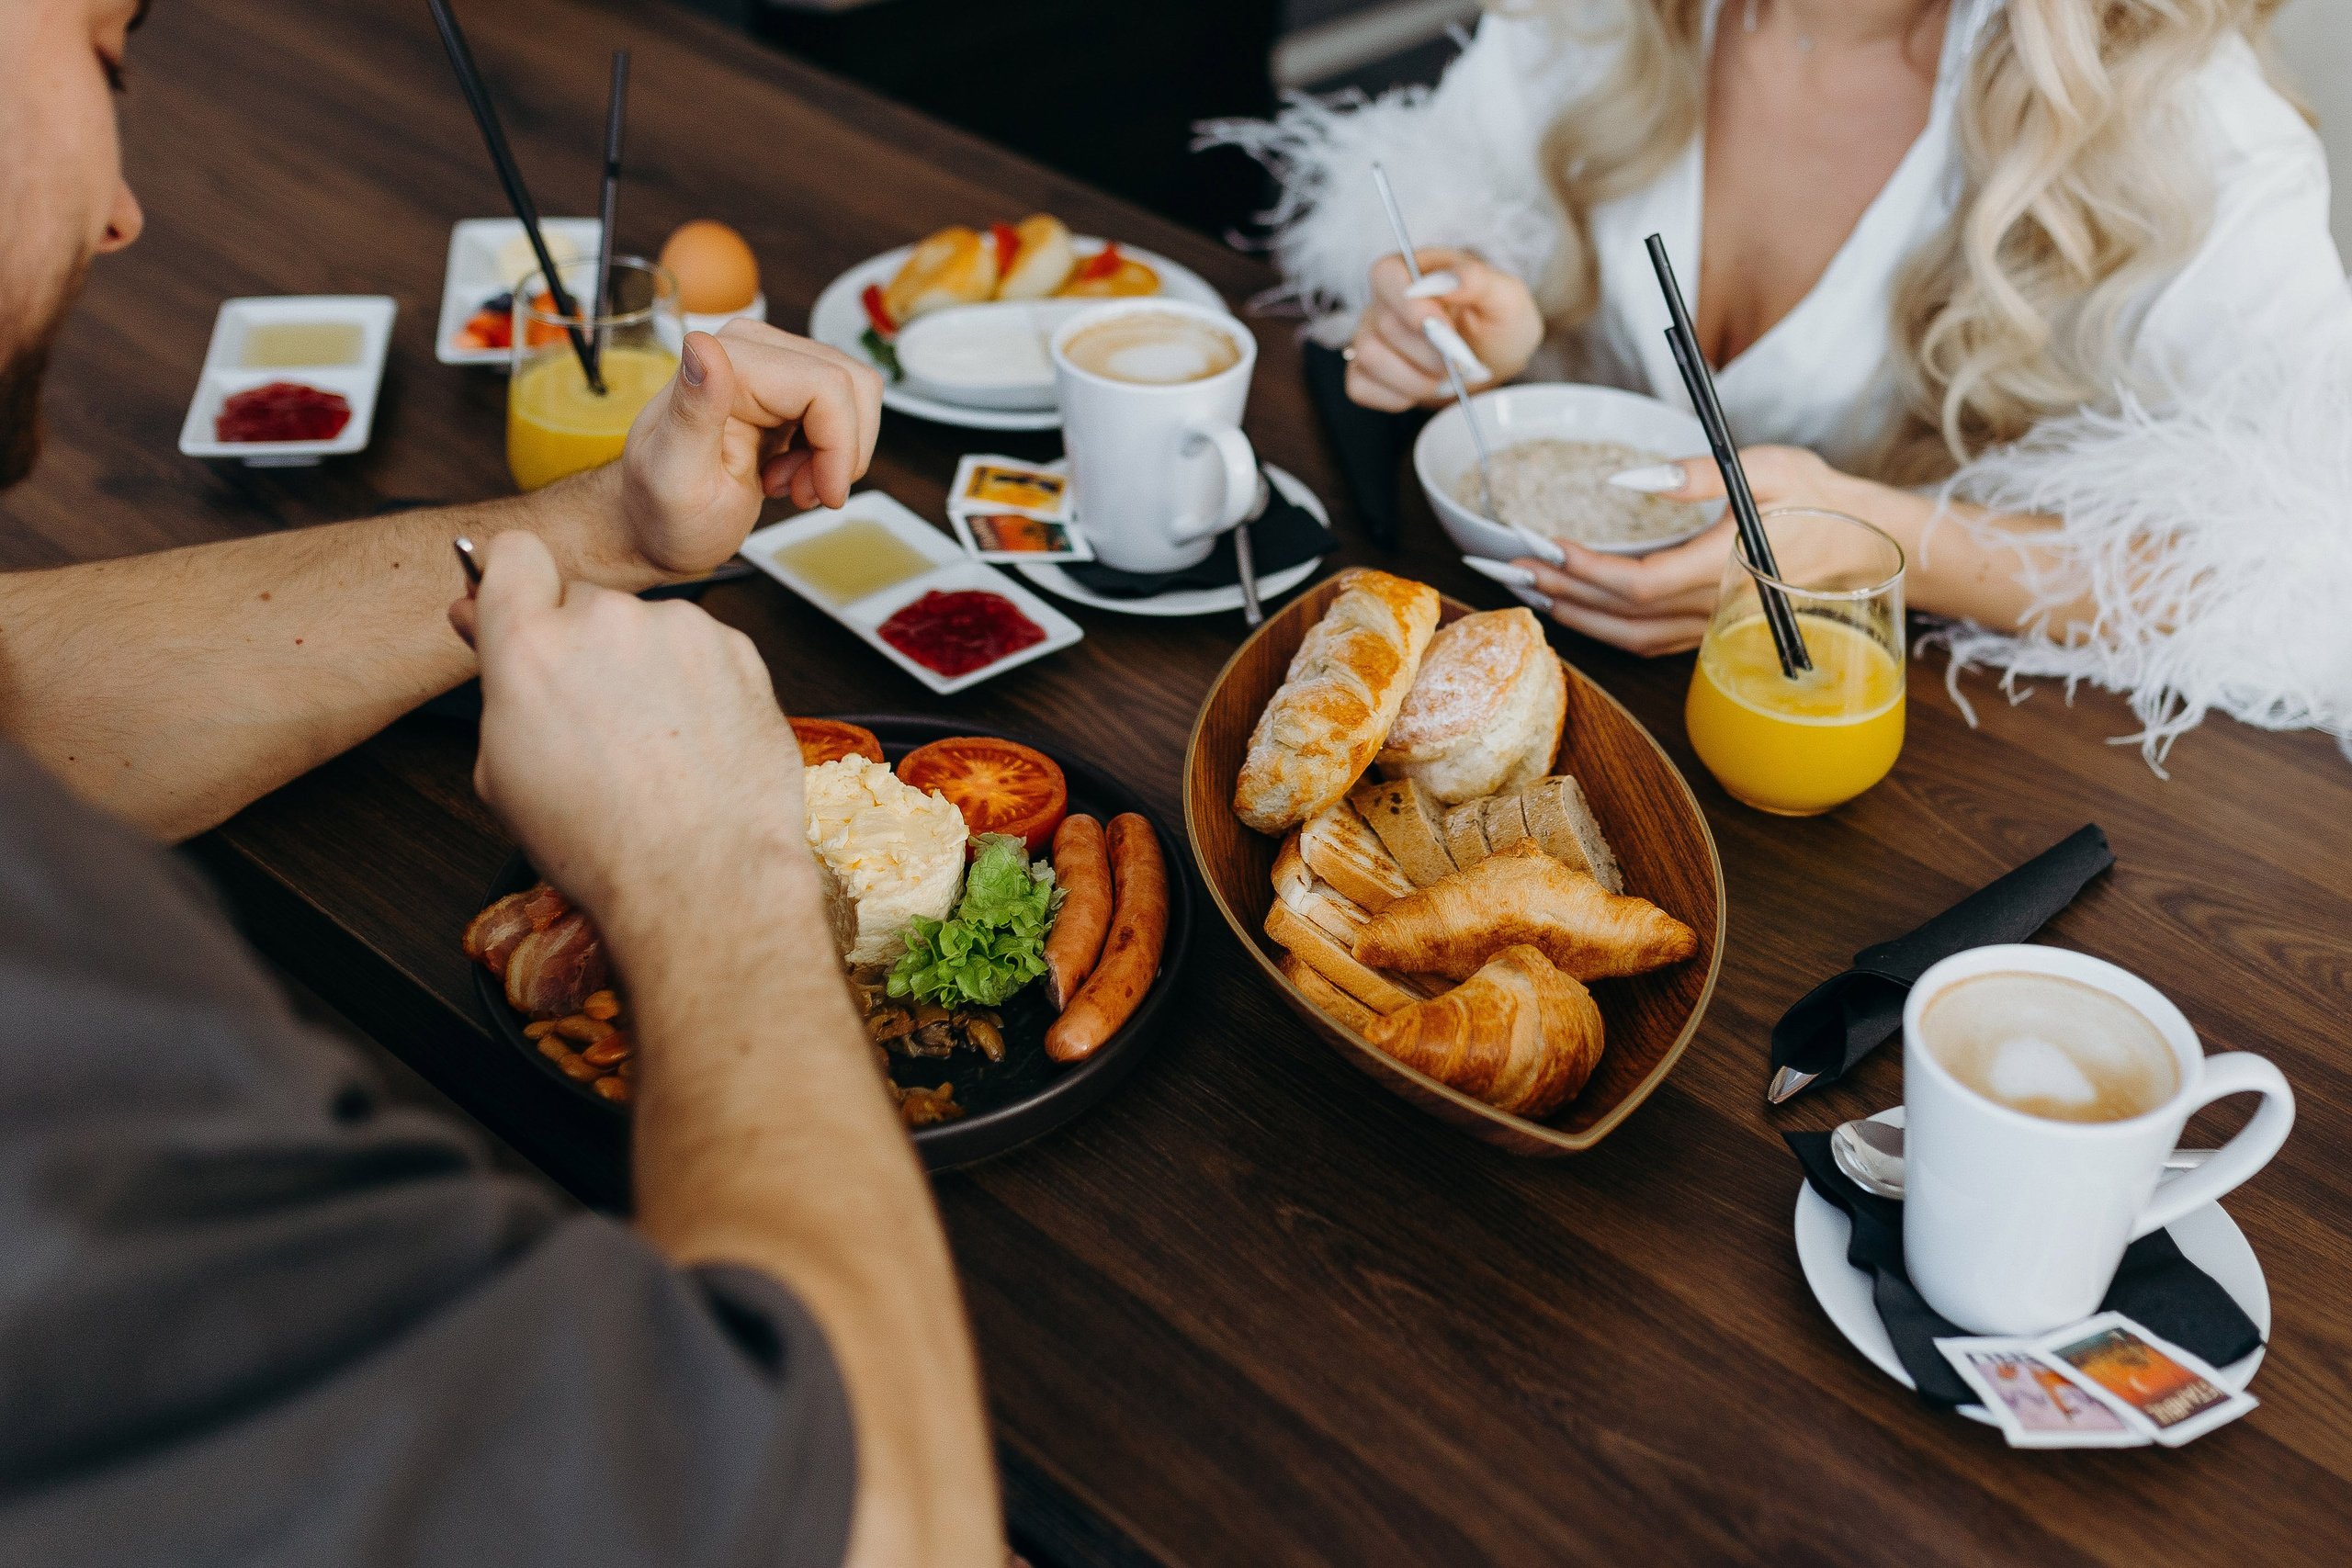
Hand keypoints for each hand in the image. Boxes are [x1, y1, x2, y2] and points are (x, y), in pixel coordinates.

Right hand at [454, 532, 807, 923]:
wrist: (703, 874)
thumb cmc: (601, 841)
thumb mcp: (504, 769)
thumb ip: (499, 682)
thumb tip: (484, 624)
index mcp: (530, 645)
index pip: (511, 554)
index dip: (516, 582)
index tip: (524, 606)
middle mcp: (607, 620)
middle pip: (584, 601)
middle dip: (584, 644)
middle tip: (594, 714)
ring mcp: (680, 628)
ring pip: (648, 628)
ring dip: (645, 666)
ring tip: (652, 745)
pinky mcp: (737, 649)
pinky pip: (701, 651)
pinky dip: (696, 684)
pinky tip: (692, 743)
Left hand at [618, 319, 883, 576]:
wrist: (657, 526)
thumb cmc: (663, 513)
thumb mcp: (674, 476)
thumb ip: (693, 411)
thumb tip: (703, 345)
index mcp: (725, 360)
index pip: (826, 387)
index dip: (839, 446)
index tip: (820, 496)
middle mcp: (751, 346)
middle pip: (850, 385)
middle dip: (841, 452)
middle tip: (798, 492)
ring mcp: (773, 362)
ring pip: (857, 393)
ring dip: (838, 453)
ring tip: (792, 484)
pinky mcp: (788, 385)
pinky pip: (846, 406)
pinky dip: (832, 451)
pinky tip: (790, 473)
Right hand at [1346, 248, 1542, 411]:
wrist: (1495, 362)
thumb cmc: (1497, 323)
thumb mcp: (1506, 298)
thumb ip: (1479, 281)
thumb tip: (1450, 280)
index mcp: (1412, 271)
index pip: (1386, 274)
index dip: (1411, 305)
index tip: (1444, 327)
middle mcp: (1383, 302)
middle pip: (1384, 325)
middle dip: (1428, 352)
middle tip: (1460, 361)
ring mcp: (1370, 337)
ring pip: (1369, 357)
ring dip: (1414, 378)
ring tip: (1444, 378)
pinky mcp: (1365, 372)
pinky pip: (1361, 387)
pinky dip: (1397, 396)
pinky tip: (1423, 387)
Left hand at [1514, 445, 1860, 654]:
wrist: (1862, 543)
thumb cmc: (1817, 498)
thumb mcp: (1763, 465)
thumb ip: (1695, 474)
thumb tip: (1629, 477)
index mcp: (1723, 567)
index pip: (1635, 582)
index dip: (1582, 567)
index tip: (1539, 541)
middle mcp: (1713, 609)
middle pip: (1617, 613)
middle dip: (1556, 588)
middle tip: (1504, 564)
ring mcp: (1711, 628)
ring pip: (1627, 637)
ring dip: (1572, 614)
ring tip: (1525, 587)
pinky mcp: (1710, 632)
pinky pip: (1645, 642)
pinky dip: (1601, 629)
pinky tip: (1571, 608)